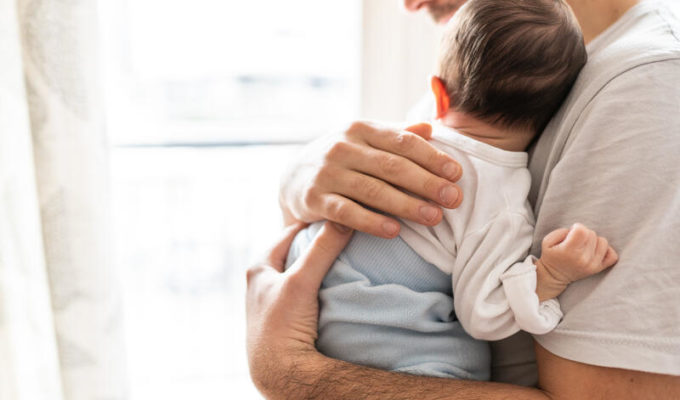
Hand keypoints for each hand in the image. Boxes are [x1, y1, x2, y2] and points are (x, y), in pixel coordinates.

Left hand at [246, 221, 353, 397]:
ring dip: (317, 265)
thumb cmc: (282, 325)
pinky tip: (332, 286)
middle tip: (342, 234)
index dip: (312, 223)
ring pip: (299, 272)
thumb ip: (322, 249)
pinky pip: (304, 291)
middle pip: (294, 251)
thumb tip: (344, 219)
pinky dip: (317, 285)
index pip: (289, 232)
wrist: (280, 372)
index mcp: (258, 268)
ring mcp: (273, 301)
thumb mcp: (301, 281)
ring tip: (341, 258)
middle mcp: (261, 282)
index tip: (336, 215)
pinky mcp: (284, 318)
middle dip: (316, 243)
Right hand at [279, 121, 462, 237]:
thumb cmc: (343, 160)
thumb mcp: (365, 141)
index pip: (403, 142)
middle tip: (454, 199)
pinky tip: (394, 231)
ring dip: (406, 205)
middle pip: (392, 166)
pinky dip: (371, 222)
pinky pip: (346, 212)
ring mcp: (327, 173)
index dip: (432, 158)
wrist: (293, 178)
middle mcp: (342, 147)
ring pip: (372, 190)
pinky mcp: (313, 199)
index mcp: (361, 129)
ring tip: (434, 218)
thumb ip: (397, 135)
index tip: (456, 174)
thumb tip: (431, 127)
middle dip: (426, 183)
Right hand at [535, 223, 617, 300]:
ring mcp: (592, 265)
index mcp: (568, 251)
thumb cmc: (551, 255)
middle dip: (584, 234)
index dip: (576, 227)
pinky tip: (595, 251)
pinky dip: (606, 251)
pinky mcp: (598, 269)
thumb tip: (578, 231)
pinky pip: (612, 256)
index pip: (582, 230)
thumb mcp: (547, 241)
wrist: (554, 276)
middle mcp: (582, 259)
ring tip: (584, 246)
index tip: (571, 232)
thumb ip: (562, 231)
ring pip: (603, 242)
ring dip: (594, 241)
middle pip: (592, 234)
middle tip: (576, 241)